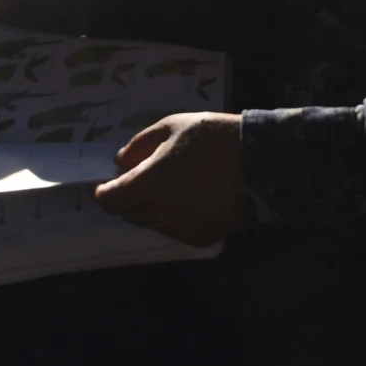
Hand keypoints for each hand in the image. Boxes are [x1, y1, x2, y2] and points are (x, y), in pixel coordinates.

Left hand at [93, 112, 250, 247]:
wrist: (260, 163)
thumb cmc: (211, 139)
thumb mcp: (171, 127)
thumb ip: (140, 146)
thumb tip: (122, 162)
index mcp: (146, 188)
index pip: (109, 201)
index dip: (105, 190)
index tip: (110, 180)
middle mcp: (159, 215)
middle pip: (130, 213)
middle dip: (128, 197)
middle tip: (141, 176)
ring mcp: (182, 230)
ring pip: (153, 223)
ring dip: (152, 207)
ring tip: (170, 183)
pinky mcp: (203, 238)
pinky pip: (177, 229)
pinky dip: (175, 216)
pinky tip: (190, 197)